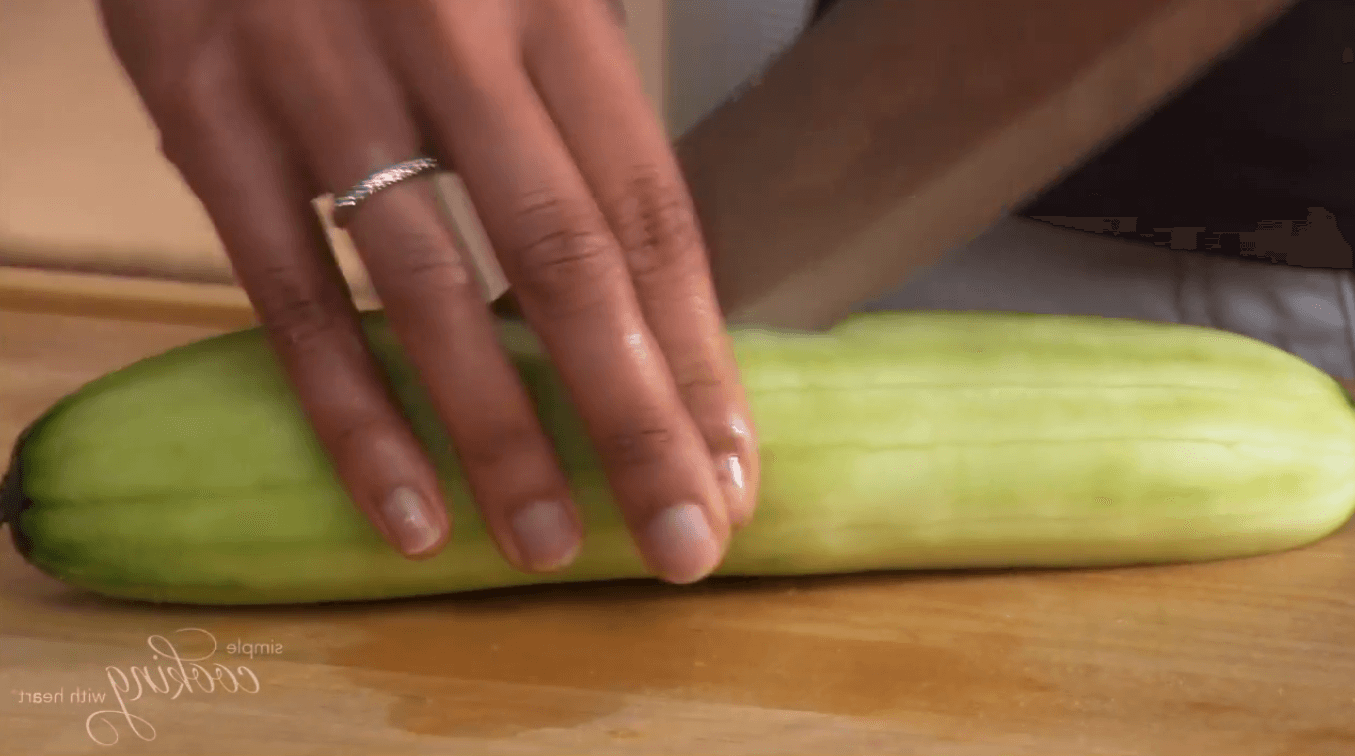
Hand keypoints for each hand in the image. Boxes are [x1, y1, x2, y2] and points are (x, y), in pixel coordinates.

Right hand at [97, 0, 758, 583]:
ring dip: (502, 438)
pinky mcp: (205, 110)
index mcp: (552, 8)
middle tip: (685, 545)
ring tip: (550, 548)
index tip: (733, 464)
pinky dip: (352, 412)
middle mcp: (454, 41)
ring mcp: (323, 77)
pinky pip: (291, 290)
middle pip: (570, 264)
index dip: (697, 351)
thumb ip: (572, 111)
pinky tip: (406, 508)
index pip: (649, 210)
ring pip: (432, 290)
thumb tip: (640, 280)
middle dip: (637, 421)